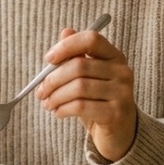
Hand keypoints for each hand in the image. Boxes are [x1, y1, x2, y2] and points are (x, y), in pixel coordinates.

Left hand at [34, 25, 137, 160]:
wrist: (119, 133)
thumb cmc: (98, 101)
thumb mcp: (87, 77)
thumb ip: (77, 55)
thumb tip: (65, 31)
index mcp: (115, 56)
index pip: (91, 39)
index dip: (67, 46)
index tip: (48, 59)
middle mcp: (122, 71)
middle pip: (79, 66)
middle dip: (53, 79)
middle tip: (40, 91)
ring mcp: (122, 93)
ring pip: (78, 87)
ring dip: (56, 96)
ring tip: (48, 103)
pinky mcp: (116, 113)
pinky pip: (81, 106)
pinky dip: (63, 109)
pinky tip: (58, 112)